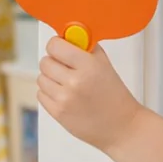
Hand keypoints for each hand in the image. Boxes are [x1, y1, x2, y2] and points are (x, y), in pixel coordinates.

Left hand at [37, 37, 141, 152]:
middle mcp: (74, 82)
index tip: (61, 49)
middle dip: (54, 63)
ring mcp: (64, 99)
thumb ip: (85, 47)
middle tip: (66, 68)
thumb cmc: (114, 95)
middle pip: (45, 62)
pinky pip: (41, 94)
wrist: (122, 127)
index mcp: (88, 66)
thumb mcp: (104, 64)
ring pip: (41, 78)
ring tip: (67, 84)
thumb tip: (67, 34)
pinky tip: (64, 96)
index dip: (57, 46)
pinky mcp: (58, 113)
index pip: (55, 45)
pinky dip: (50, 94)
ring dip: (51, 79)